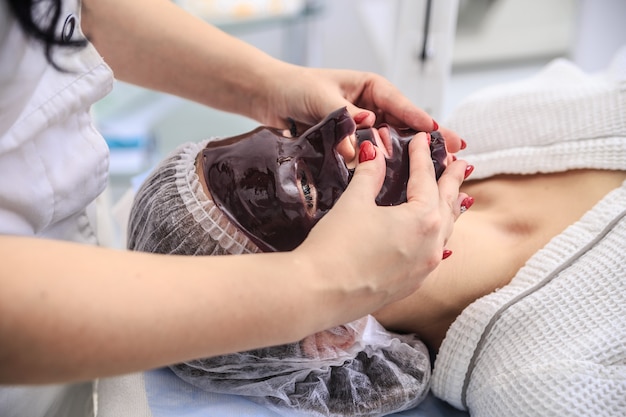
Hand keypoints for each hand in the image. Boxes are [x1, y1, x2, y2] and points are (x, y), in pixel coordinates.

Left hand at [257, 66, 463, 159]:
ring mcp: (363, 126)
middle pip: (405, 125)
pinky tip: (400, 179)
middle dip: (430, 139)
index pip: (401, 105)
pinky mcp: (350, 143)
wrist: (270, 96)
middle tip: (457, 153)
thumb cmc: (297, 88)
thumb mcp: (322, 99)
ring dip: (411, 156)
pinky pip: (371, 155)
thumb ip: (344, 121)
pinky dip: (384, 166)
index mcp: (371, 88)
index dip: (420, 121)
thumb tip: (360, 147)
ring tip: (437, 170)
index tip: (439, 133)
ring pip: (392, 142)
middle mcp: (372, 107)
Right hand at [295, 132, 468, 320]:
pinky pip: (435, 255)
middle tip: (460, 163)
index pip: (426, 179)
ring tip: (457, 196)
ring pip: (445, 232)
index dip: (422, 156)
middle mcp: (432, 245)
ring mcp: (424, 268)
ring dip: (450, 209)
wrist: (320, 293)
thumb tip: (375, 152)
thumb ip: (371, 175)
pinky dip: (439, 238)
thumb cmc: (336, 245)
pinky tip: (438, 239)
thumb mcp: (354, 202)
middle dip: (452, 181)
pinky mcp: (411, 284)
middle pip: (446, 204)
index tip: (423, 140)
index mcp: (422, 219)